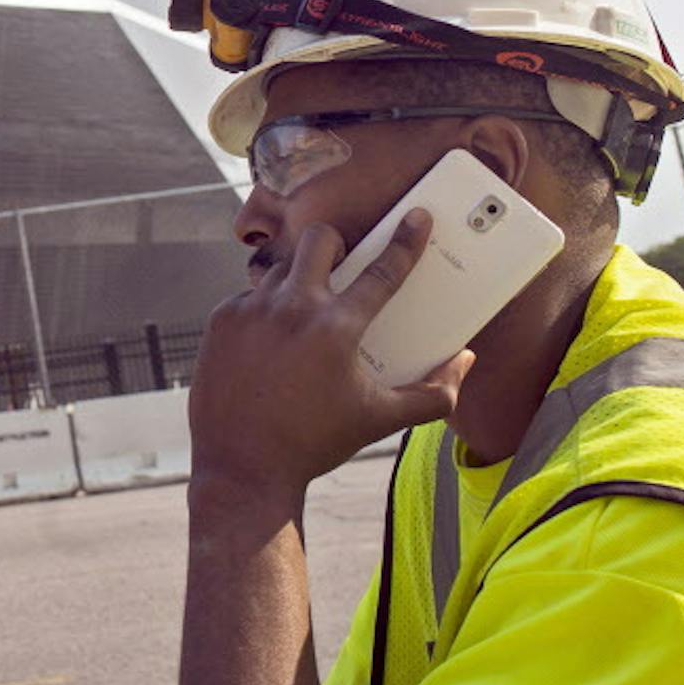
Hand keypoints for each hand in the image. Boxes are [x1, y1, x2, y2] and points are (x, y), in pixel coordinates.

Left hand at [188, 211, 471, 500]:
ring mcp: (250, 310)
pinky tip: (270, 340)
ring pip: (281, 268)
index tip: (417, 216)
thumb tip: (464, 361)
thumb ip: (435, 393)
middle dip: (336, 244)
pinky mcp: (219, 320)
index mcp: (337, 328)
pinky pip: (249, 297)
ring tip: (305, 313)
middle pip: (319, 240)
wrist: (243, 468)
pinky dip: (264, 310)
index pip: (383, 271)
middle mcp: (292, 308)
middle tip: (343, 265)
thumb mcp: (381, 419)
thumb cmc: (316, 442)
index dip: (405, 241)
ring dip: (298, 280)